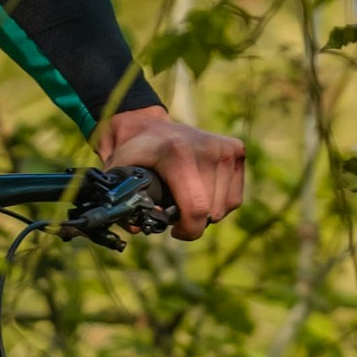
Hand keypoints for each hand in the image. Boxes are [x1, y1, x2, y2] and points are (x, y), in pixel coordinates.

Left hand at [93, 105, 244, 240]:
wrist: (149, 125)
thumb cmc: (134, 155)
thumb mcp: (119, 175)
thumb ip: (124, 203)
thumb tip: (137, 228)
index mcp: (178, 154)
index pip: (196, 208)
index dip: (187, 230)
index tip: (175, 231)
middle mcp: (207, 148)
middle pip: (210, 212)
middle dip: (192, 221)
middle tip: (175, 209)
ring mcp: (225, 148)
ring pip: (224, 208)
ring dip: (206, 212)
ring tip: (187, 198)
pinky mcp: (236, 150)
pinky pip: (234, 198)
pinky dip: (219, 203)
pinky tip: (202, 192)